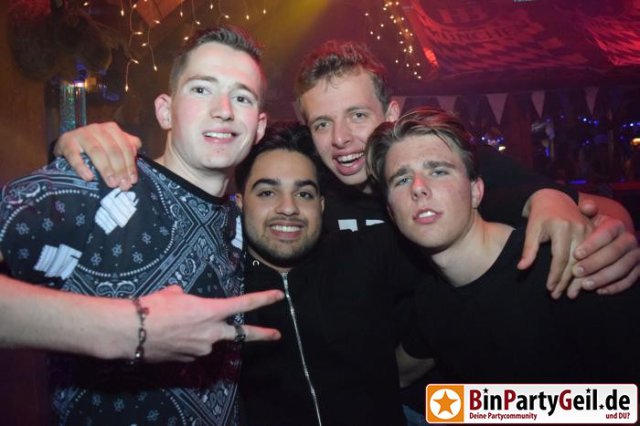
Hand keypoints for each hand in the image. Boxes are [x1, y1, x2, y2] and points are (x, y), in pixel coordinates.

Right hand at [55, 122, 140, 189]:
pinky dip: (82, 167)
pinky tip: (88, 178)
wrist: (69, 143)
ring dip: (106, 169)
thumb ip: (128, 147)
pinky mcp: (66, 142)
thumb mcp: (114, 144)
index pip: (125, 147)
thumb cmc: (97, 146)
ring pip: (96, 152)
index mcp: (112, 129)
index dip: (130, 165)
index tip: (132, 181)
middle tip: (122, 186)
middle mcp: (97, 129)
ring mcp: (81, 134)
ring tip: (111, 184)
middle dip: (119, 170)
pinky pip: (74, 155)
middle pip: (113, 150)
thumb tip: (136, 152)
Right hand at [138, 286, 283, 361]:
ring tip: (175, 325)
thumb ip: (185, 297)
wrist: (131, 332)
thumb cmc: (152, 307)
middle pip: (242, 334)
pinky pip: (193, 348)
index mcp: (211, 310)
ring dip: (200, 333)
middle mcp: (211, 332)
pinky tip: (168, 336)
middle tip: (276, 335)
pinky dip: (186, 342)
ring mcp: (201, 349)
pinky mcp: (188, 360)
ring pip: (210, 339)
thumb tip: (181, 298)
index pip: (244, 304)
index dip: (263, 299)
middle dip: (261, 334)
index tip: (279, 296)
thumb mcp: (173, 293)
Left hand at [518, 189, 591, 298]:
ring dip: (577, 280)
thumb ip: (528, 249)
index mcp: (562, 227)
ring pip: (586, 261)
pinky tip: (580, 283)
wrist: (554, 197)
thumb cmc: (539, 215)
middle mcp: (578, 229)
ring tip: (568, 294)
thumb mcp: (531, 230)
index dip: (554, 276)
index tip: (548, 288)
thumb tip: (522, 268)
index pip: (560, 258)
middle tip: (557, 295)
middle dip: (565, 282)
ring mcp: (589, 231)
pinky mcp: (594, 233)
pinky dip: (587, 271)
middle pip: (574, 262)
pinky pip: (592, 255)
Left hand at [568, 202, 639, 297]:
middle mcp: (629, 239)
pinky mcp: (638, 269)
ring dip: (603, 278)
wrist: (604, 242)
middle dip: (594, 263)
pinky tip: (599, 291)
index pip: (606, 233)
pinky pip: (630, 280)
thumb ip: (585, 212)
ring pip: (622, 268)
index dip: (592, 244)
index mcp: (616, 225)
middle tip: (576, 272)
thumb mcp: (587, 219)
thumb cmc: (589, 230)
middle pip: (614, 253)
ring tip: (584, 285)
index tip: (576, 254)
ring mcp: (635, 255)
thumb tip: (587, 206)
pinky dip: (615, 287)